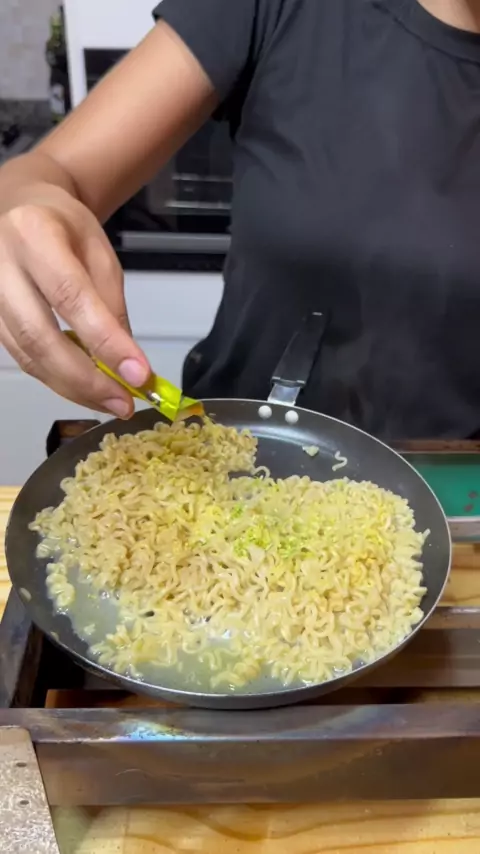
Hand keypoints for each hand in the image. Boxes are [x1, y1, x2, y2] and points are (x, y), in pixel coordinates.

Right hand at [0, 184, 149, 416]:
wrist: (19, 206)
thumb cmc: (65, 228)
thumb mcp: (100, 252)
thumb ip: (112, 305)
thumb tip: (128, 366)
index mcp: (34, 233)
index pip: (71, 296)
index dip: (105, 341)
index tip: (138, 375)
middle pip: (39, 336)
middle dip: (86, 380)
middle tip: (124, 403)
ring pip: (27, 355)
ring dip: (72, 387)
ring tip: (111, 401)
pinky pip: (21, 357)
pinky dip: (56, 379)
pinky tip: (84, 388)